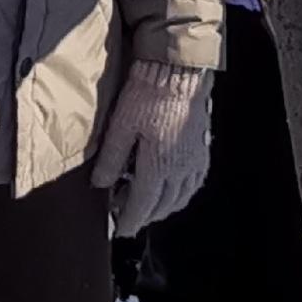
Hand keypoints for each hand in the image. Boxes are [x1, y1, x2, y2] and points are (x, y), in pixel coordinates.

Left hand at [89, 61, 212, 236]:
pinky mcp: (201, 150)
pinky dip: (181, 194)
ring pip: (180, 198)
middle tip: (127, 214)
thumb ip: (111, 159)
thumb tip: (100, 184)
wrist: (176, 72)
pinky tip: (172, 188)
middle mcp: (180, 170)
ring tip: (146, 204)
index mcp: (158, 166)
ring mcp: (194, 161)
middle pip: (162, 206)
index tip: (121, 228)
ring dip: (163, 208)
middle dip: (144, 215)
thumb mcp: (120, 127)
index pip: (142, 205)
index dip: (130, 220)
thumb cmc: (147, 94)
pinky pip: (194, 184)